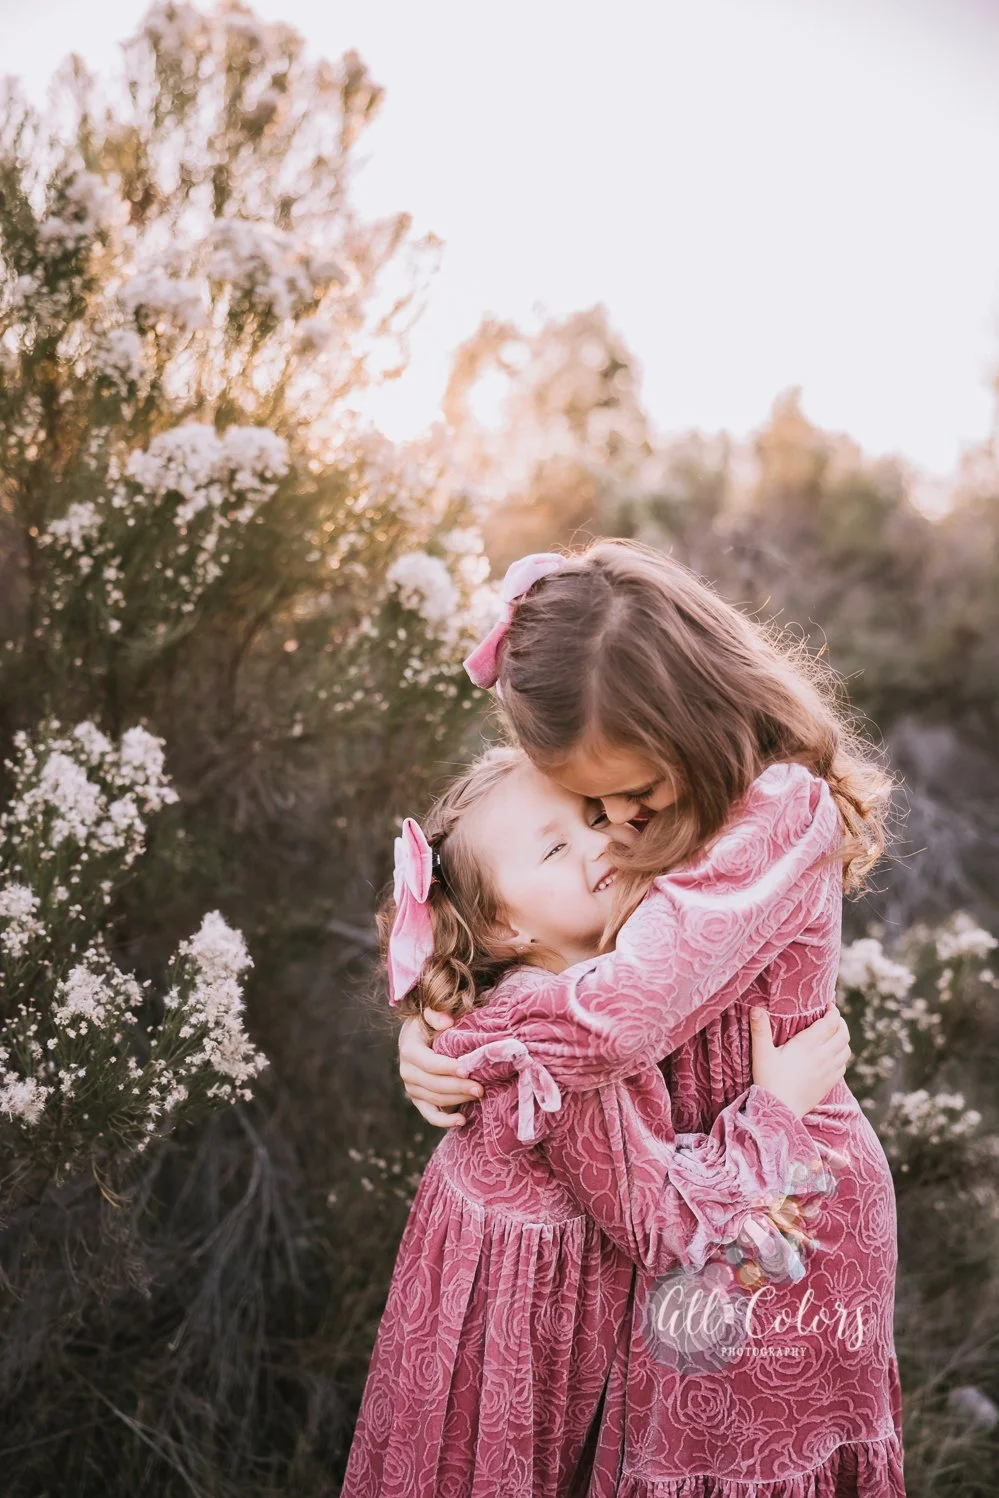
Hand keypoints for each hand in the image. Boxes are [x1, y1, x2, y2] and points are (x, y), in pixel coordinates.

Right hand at [398, 1010, 483, 1128]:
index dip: (447, 1068)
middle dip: (459, 1087)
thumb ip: (436, 1015)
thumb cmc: (428, 1024)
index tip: (467, 1069)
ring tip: (479, 1094)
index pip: (429, 1063)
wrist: (416, 1038)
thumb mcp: (429, 1014)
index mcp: (409, 1050)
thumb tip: (447, 1022)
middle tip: (481, 1087)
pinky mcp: (419, 1100)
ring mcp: (412, 1088)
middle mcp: (407, 1071)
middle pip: (434, 1084)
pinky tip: (462, 1120)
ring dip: (458, 1099)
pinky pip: (430, 1115)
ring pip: (436, 1099)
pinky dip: (445, 1121)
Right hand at [749, 1004, 850, 1118]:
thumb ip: (760, 1029)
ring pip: (846, 1050)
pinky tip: (832, 1057)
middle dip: (840, 1023)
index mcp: (808, 1044)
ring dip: (843, 1039)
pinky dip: (841, 1057)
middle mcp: (823, 1056)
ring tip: (834, 1035)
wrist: (779, 1111)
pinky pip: (843, 1066)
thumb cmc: (768, 1080)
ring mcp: (828, 1071)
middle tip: (832, 1018)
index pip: (830, 1022)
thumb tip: (755, 1008)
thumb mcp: (761, 1053)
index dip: (833, 1011)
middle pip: (843, 1034)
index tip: (828, 1005)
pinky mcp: (829, 1084)